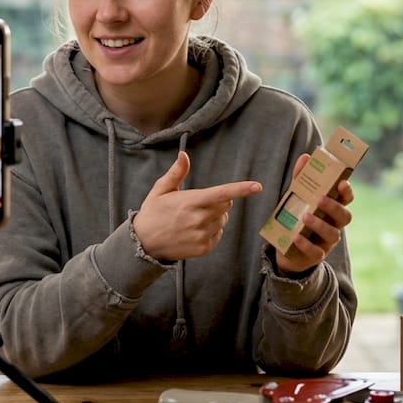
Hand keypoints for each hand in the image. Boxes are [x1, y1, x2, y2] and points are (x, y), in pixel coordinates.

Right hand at [132, 151, 262, 261]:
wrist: (144, 243)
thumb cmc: (153, 212)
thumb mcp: (160, 190)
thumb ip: (176, 173)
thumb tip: (184, 155)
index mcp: (190, 202)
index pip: (222, 194)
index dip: (241, 189)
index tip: (258, 187)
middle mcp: (199, 219)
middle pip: (226, 205)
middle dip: (219, 201)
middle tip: (199, 203)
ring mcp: (202, 235)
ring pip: (222, 220)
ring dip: (215, 216)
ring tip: (192, 219)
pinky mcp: (204, 248)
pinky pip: (218, 234)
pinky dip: (211, 230)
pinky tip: (193, 231)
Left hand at [274, 153, 354, 274]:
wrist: (286, 248)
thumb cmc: (297, 216)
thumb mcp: (297, 196)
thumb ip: (301, 178)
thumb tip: (306, 156)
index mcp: (332, 209)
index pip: (346, 200)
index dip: (347, 192)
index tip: (342, 183)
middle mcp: (334, 225)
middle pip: (345, 217)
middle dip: (334, 207)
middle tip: (320, 199)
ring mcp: (327, 241)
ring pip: (332, 234)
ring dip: (320, 225)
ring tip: (305, 217)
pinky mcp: (316, 255)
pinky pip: (316, 252)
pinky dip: (307, 245)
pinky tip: (296, 237)